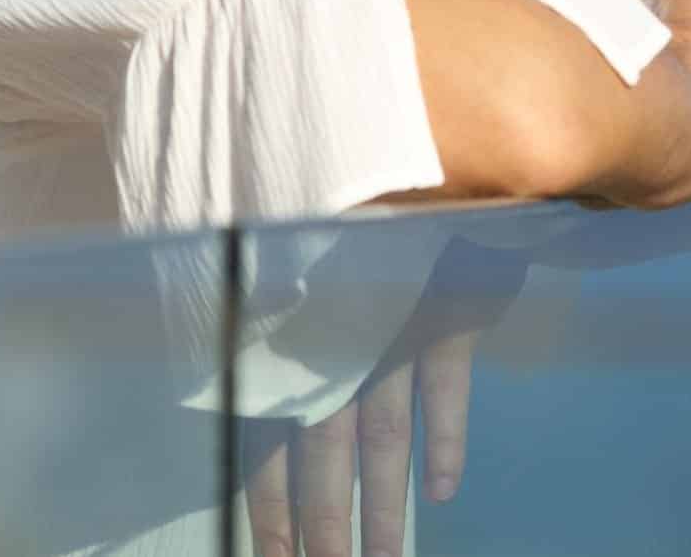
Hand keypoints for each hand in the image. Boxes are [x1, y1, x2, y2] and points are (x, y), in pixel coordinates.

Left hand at [240, 237, 526, 555]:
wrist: (416, 169)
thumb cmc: (347, 225)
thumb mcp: (299, 271)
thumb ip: (276, 334)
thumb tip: (244, 394)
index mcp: (289, 338)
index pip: (270, 438)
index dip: (271, 505)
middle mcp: (332, 341)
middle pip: (323, 452)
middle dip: (324, 524)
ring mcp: (391, 330)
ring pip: (382, 435)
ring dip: (383, 504)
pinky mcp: (446, 313)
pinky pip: (444, 387)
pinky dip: (445, 439)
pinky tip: (444, 490)